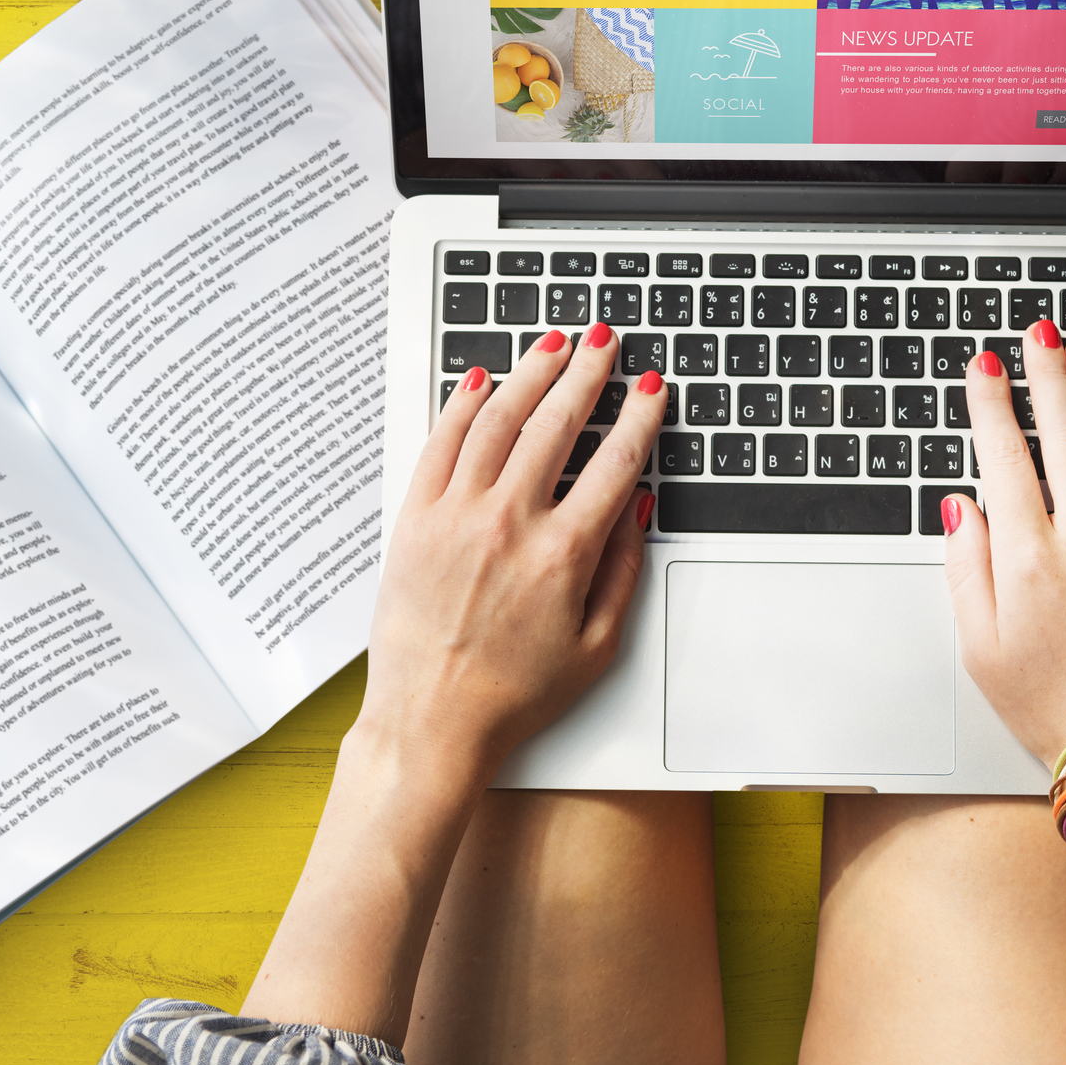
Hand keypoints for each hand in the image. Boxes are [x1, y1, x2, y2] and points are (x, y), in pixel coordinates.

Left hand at [359, 325, 665, 775]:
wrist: (430, 722)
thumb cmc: (513, 694)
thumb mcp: (597, 645)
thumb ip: (623, 570)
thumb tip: (637, 509)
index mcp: (562, 554)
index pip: (614, 462)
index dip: (639, 417)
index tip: (650, 389)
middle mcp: (509, 523)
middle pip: (557, 423)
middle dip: (587, 372)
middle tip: (603, 342)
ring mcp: (456, 516)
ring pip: (498, 420)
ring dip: (531, 373)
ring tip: (552, 343)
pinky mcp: (415, 520)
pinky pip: (441, 443)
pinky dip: (463, 404)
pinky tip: (483, 380)